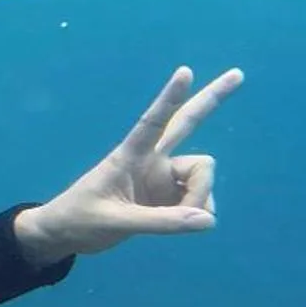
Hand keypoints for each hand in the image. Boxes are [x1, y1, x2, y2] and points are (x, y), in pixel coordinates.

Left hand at [13, 66, 243, 265]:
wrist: (67, 235)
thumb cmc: (81, 219)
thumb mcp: (116, 222)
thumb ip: (161, 222)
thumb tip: (208, 220)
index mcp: (129, 156)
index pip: (152, 122)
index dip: (170, 98)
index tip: (185, 72)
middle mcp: (151, 160)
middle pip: (187, 122)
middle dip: (212, 99)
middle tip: (237, 73)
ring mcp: (162, 177)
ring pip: (201, 176)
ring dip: (201, 198)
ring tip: (184, 222)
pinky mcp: (168, 196)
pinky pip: (198, 201)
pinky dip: (197, 214)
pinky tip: (184, 224)